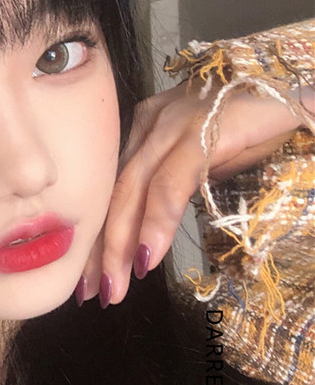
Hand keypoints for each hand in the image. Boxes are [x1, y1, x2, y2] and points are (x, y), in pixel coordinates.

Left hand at [80, 76, 312, 306]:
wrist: (294, 89)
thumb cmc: (259, 123)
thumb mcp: (209, 159)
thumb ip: (178, 183)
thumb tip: (154, 226)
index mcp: (148, 129)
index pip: (114, 188)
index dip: (99, 233)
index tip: (89, 276)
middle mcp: (152, 123)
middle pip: (115, 192)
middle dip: (100, 248)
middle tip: (92, 294)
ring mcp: (174, 123)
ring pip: (133, 190)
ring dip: (121, 244)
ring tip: (116, 287)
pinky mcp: (202, 131)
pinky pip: (171, 183)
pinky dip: (156, 222)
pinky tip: (147, 256)